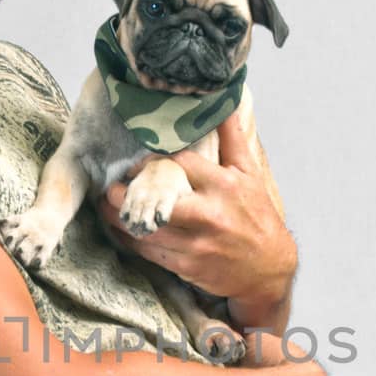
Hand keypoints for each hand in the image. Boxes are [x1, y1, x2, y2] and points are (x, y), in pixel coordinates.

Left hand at [95, 110, 296, 316]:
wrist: (268, 269)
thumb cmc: (258, 217)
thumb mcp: (250, 174)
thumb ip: (233, 139)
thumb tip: (223, 105)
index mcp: (224, 185)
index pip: (180, 164)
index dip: (153, 162)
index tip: (138, 163)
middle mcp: (209, 214)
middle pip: (156, 199)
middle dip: (128, 192)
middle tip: (112, 186)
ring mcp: (197, 243)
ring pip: (147, 228)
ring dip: (120, 218)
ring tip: (107, 206)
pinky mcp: (187, 266)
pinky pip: (150, 252)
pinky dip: (132, 241)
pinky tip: (122, 230)